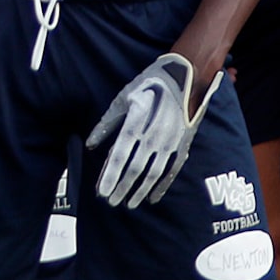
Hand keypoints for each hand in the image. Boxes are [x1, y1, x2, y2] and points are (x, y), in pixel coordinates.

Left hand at [85, 52, 219, 208]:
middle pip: (136, 167)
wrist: (188, 75)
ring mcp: (171, 140)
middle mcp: (155, 132)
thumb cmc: (151, 83)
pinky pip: (172, 169)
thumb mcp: (124, 97)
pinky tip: (153, 198)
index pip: (121, 154)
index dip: (110, 175)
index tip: (101, 191)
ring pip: (154, 172)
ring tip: (128, 203)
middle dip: (122, 187)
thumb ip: (107, 122)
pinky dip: (162, 185)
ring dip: (140, 190)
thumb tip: (91, 145)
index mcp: (138, 119)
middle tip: (111, 201)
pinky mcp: (183, 143)